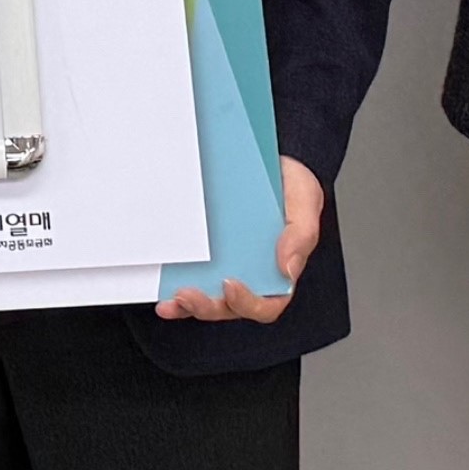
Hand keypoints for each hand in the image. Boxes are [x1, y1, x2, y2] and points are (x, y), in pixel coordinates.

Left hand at [158, 156, 326, 324]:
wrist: (272, 162)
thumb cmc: (292, 188)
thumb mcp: (305, 203)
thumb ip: (300, 236)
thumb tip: (287, 269)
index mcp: (278, 273)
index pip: (266, 304)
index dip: (247, 303)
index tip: (230, 285)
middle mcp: (251, 276)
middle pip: (229, 307)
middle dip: (207, 306)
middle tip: (187, 294)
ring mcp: (226, 268)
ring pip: (207, 299)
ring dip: (187, 305)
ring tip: (172, 298)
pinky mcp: (206, 257)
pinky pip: (191, 278)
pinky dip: (176, 288)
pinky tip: (163, 289)